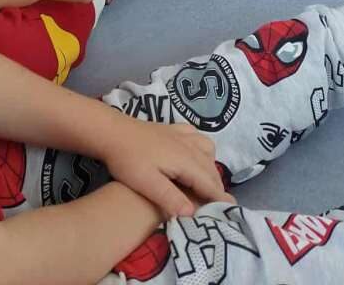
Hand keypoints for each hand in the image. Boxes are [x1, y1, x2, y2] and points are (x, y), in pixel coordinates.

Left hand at [104, 119, 232, 218]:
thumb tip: (193, 214)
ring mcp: (180, 134)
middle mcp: (188, 145)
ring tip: (204, 185)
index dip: (220, 198)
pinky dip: (202, 149)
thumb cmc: (128, 160)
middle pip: (211, 168)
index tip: (232, 212)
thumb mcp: (147, 183)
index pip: (209, 183)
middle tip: (218, 206)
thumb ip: (170, 198)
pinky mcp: (172, 129)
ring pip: (208, 150)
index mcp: (185, 160)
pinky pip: (197, 137)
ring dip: (211, 167)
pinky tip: (193, 156)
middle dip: (217, 186)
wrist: (111, 131)